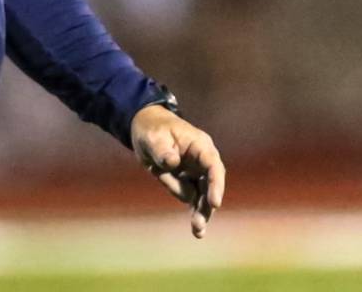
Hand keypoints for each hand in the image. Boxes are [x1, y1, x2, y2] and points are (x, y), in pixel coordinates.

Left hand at [130, 104, 225, 238]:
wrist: (145, 129)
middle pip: (210, 185)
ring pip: (202, 195)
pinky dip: (194, 211)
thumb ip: (162, 150)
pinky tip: (197, 229)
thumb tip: (173, 162)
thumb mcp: (153, 137)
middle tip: (199, 223)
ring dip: (201, 212)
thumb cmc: (152, 130)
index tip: (215, 203)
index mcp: (199, 145)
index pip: (212, 165)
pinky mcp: (187, 181)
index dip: (216, 184)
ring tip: (198, 231)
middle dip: (207, 205)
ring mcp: (196, 172)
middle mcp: (202, 160)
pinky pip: (192, 198)